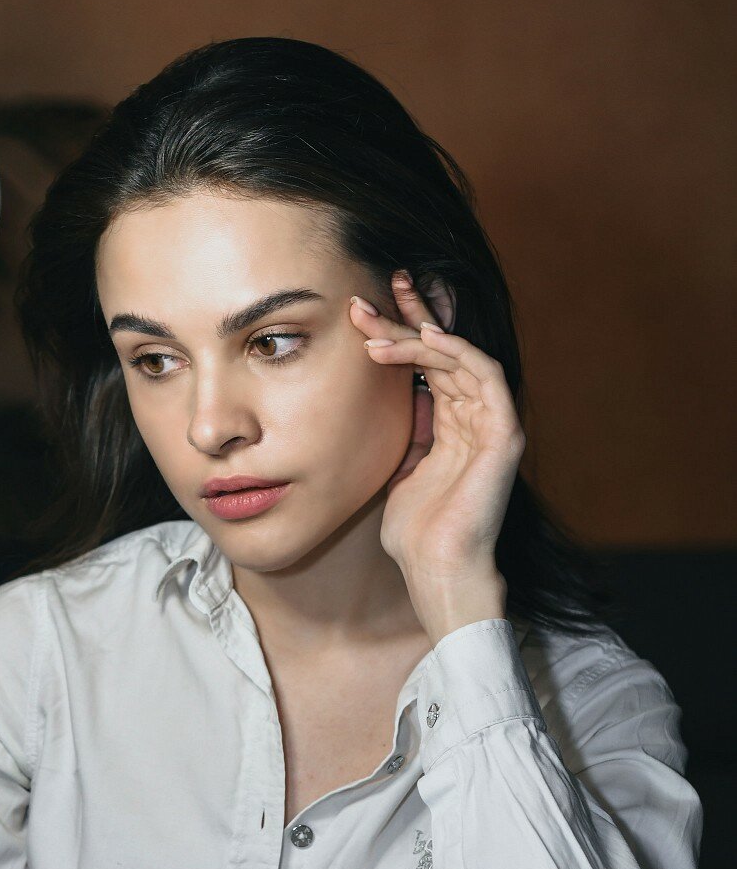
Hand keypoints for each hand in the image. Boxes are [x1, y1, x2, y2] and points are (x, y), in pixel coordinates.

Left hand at [348, 270, 523, 638]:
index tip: (363, 309)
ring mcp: (493, 423)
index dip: (400, 332)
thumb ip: (397, 432)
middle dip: (405, 321)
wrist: (437, 569)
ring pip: (459, 357)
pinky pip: (486, 377)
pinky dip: (458, 353)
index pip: (428, 364)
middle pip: (443, 353)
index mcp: (451, 424)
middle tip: (366, 299)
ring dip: (418, 336)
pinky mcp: (504, 434)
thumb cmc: (414, 532)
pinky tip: (426, 340)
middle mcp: (475, 417)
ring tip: (375, 328)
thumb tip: (375, 398)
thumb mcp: (395, 469)